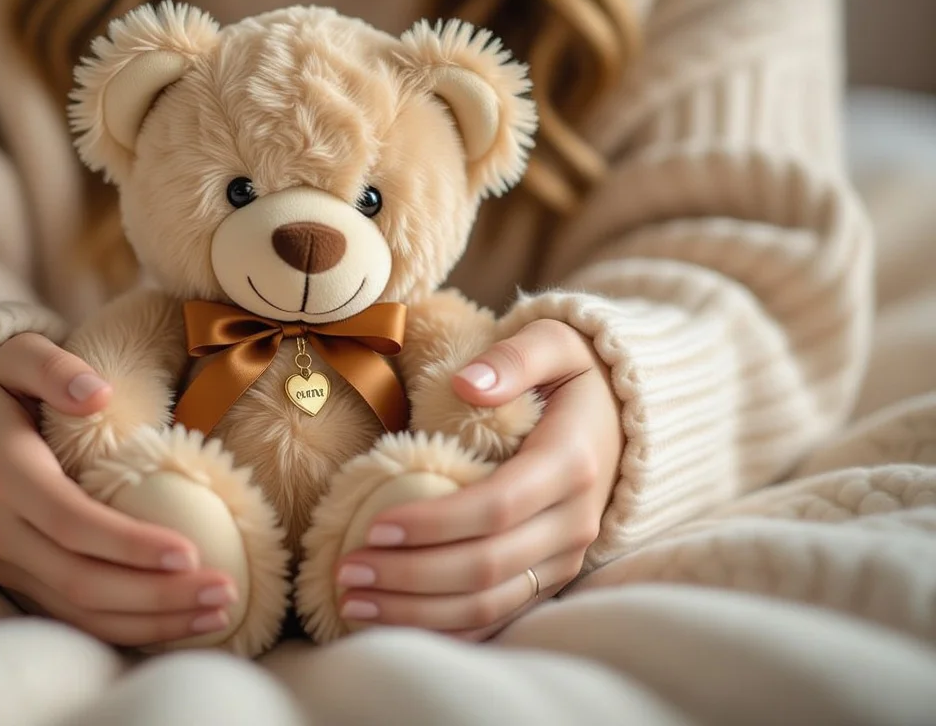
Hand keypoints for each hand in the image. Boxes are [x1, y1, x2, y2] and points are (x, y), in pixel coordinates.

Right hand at [0, 332, 237, 645]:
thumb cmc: (6, 389)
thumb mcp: (20, 356)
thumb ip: (54, 367)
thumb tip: (96, 392)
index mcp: (5, 476)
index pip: (71, 523)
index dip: (129, 544)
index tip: (190, 552)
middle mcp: (2, 531)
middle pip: (82, 581)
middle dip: (157, 596)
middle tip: (225, 592)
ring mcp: (11, 565)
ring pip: (82, 613)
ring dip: (153, 623)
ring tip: (219, 615)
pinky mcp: (26, 584)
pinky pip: (80, 621)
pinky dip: (133, 631)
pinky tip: (185, 624)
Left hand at [335, 319, 622, 639]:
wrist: (624, 416)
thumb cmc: (572, 374)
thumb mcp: (553, 342)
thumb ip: (514, 355)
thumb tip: (469, 383)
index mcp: (570, 463)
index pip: (496, 507)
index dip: (434, 523)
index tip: (373, 525)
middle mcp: (574, 522)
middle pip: (487, 567)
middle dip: (410, 576)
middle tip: (346, 572)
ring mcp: (564, 558)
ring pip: (490, 604)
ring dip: (418, 612)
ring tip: (353, 601)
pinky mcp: (549, 578)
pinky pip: (497, 620)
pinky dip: (444, 630)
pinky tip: (391, 622)